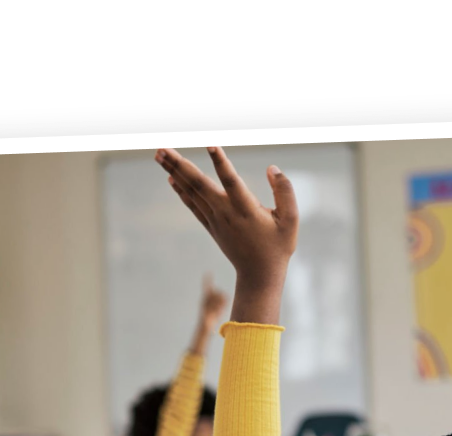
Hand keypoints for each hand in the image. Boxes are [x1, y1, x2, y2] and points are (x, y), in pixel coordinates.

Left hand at [156, 147, 297, 322]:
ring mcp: (215, 220)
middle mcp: (226, 213)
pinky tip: (170, 178)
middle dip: (179, 164)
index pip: (231, 181)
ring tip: (159, 154)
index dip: (221, 162)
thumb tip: (272, 168)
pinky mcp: (211, 227)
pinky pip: (192, 205)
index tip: (210, 144)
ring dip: (174, 171)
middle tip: (161, 147)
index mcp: (246, 209)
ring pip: (192, 191)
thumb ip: (284, 191)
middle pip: (198, 184)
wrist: (259, 275)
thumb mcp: (291, 220)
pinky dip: (181, 191)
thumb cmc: (278, 246)